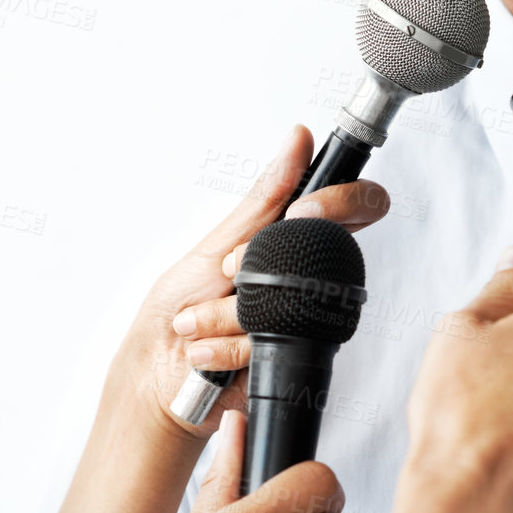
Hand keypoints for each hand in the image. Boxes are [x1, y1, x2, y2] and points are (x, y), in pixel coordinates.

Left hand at [117, 124, 388, 437]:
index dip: (343, 201)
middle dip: (256, 269)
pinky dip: (228, 345)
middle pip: (331, 256)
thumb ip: (265, 197)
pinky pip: (274, 341)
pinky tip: (207, 349)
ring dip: (228, 313)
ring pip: (292, 302)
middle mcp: (308, 279)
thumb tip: (298, 138)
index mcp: (295, 240)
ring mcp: (305, 319)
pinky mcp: (293, 357)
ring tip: (200, 321)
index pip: (358, 206)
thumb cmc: (178, 304)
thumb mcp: (216, 242)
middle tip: (227, 274)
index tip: (302, 209)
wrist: (155, 374)